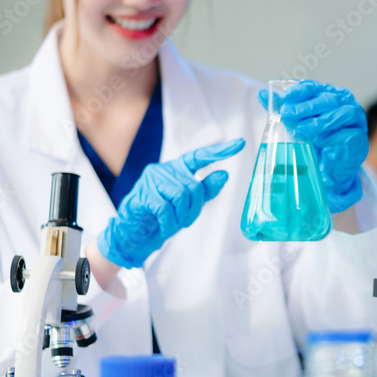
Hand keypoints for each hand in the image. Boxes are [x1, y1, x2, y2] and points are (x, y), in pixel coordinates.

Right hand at [97, 138, 245, 267]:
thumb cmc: (163, 216)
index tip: (241, 143)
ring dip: (181, 217)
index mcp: (178, 169)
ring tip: (172, 224)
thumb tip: (224, 174)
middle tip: (184, 221)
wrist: (135, 232)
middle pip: (193, 186)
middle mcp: (165, 169)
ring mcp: (152, 179)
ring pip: (181, 196)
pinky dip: (169, 223)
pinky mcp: (143, 193)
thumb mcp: (189, 205)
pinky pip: (165, 209)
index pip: (200, 156)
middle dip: (193, 209)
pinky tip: (164, 227)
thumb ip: (206, 190)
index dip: (220, 151)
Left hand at [258, 81, 367, 212]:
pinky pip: (348, 135)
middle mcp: (346, 104)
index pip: (315, 87)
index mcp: (331, 94)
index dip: (300, 91)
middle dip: (307, 106)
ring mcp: (356, 121)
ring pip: (341, 114)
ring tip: (302, 130)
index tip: (284, 97)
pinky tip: (320, 142)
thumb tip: (262, 94)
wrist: (331, 168)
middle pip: (327, 99)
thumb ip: (283, 108)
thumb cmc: (317, 141)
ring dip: (320, 122)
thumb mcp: (298, 123)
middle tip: (288, 114)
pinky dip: (333, 137)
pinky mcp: (361, 140)